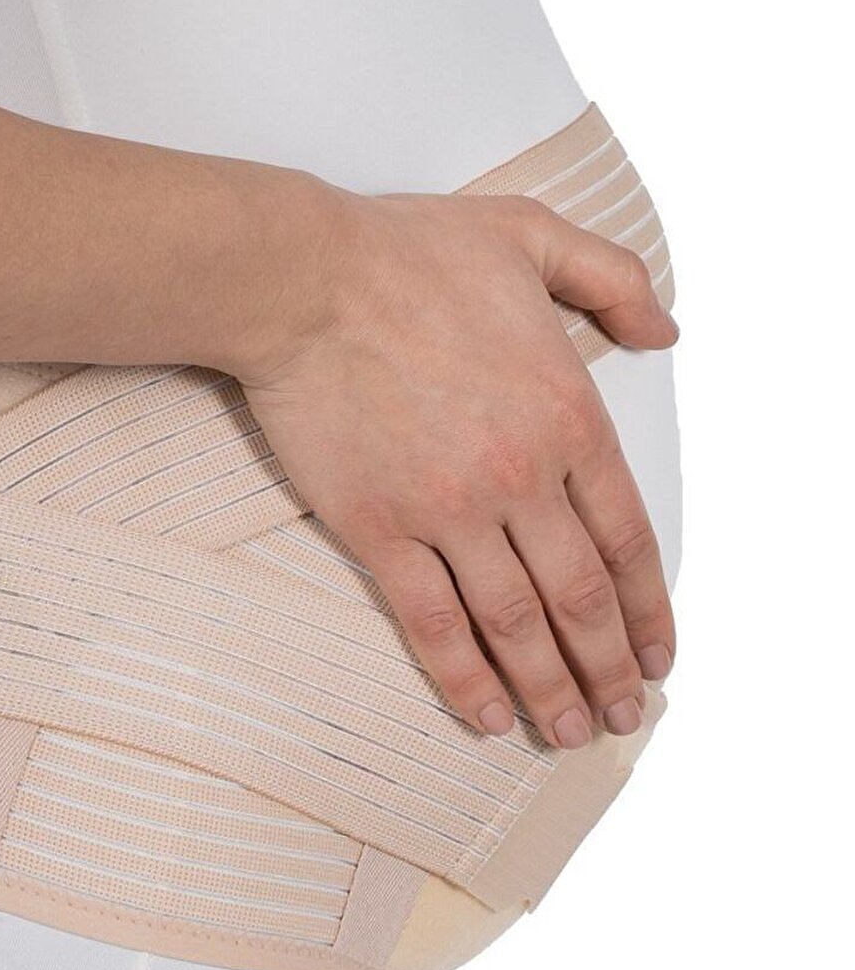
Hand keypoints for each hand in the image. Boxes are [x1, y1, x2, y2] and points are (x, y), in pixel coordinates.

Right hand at [240, 192, 677, 746]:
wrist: (303, 279)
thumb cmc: (407, 253)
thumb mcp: (532, 236)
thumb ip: (614, 280)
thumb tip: (666, 329)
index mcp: (567, 414)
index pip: (626, 539)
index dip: (648, 610)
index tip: (657, 657)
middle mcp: (519, 475)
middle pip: (580, 598)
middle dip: (608, 669)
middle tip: (622, 716)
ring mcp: (449, 510)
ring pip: (516, 623)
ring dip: (550, 688)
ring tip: (568, 732)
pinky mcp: (380, 531)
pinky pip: (433, 623)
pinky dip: (466, 678)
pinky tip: (488, 714)